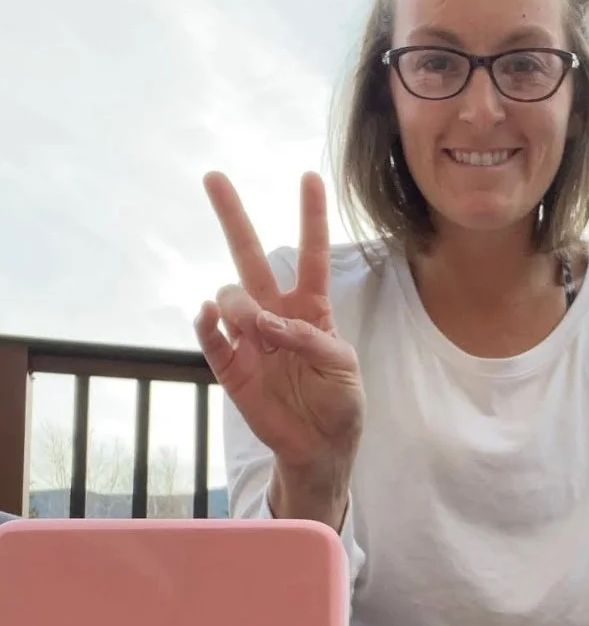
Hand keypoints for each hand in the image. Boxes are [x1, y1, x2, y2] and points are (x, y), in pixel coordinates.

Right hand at [195, 171, 363, 483]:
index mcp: (311, 310)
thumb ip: (313, 340)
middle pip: (251, 257)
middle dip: (233, 217)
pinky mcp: (230, 366)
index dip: (311, 217)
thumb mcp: (343, 368)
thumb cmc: (339, 404)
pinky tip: (210, 316)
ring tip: (256, 328)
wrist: (319, 448)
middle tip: (214, 177)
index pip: (311, 255)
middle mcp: (276, 315)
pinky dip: (207, 325)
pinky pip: (211, 338)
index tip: (308, 177)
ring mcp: (249, 338)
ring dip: (240, 303)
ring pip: (230, 296)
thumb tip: (268, 324)